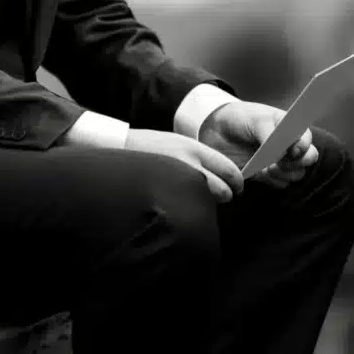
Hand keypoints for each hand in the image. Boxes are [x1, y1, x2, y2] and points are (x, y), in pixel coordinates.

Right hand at [124, 128, 244, 203]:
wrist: (116, 148)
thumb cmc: (147, 148)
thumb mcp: (176, 143)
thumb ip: (198, 158)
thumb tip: (219, 176)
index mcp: (194, 148)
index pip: (229, 169)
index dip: (237, 182)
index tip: (237, 188)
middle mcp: (190, 164)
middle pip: (223, 190)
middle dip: (225, 196)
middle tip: (222, 197)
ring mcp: (178, 180)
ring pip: (206, 202)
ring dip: (207, 204)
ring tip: (197, 202)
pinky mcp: (166, 194)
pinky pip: (187, 208)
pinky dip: (189, 210)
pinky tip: (182, 207)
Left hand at [198, 100, 318, 188]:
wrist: (217, 131)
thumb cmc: (240, 118)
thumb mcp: (254, 118)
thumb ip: (268, 132)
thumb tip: (279, 151)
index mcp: (289, 126)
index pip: (306, 137)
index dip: (304, 145)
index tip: (293, 150)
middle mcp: (289, 144)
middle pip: (308, 158)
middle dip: (298, 163)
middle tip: (279, 163)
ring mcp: (280, 160)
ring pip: (296, 174)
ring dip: (284, 174)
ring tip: (267, 168)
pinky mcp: (269, 174)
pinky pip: (281, 183)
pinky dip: (273, 180)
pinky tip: (260, 174)